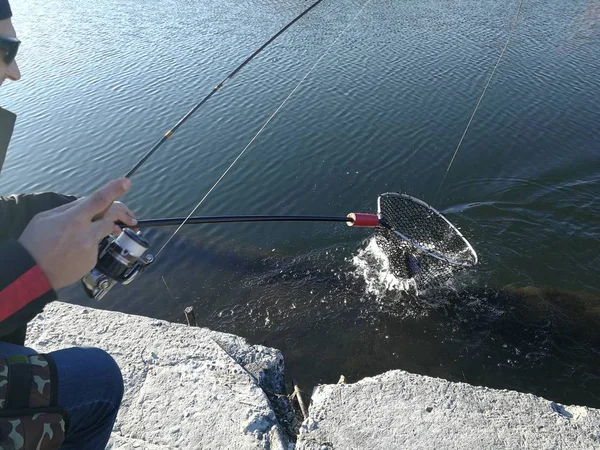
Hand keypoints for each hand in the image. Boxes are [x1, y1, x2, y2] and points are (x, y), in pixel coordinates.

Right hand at [18, 179, 137, 289]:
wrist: (32, 273)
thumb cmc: (35, 242)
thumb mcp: (46, 218)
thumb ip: (70, 208)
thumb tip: (88, 203)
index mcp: (73, 219)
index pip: (98, 200)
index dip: (113, 190)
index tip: (126, 183)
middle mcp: (86, 233)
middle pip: (112, 216)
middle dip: (124, 213)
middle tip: (130, 216)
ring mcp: (91, 248)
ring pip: (105, 231)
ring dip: (104, 229)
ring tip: (90, 234)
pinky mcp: (92, 260)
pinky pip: (96, 247)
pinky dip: (89, 246)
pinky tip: (75, 250)